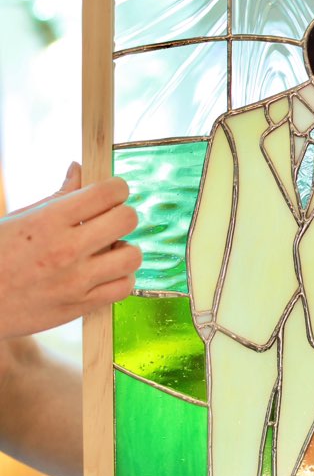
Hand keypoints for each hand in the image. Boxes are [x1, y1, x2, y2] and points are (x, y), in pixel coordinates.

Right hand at [0, 162, 141, 338]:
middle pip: (127, 219)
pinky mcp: (80, 306)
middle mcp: (66, 249)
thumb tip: (79, 169)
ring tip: (109, 249)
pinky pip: (124, 288)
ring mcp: (76, 281)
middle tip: (110, 220)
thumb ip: (57, 195)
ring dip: (125, 249)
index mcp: (49, 220)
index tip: (112, 193)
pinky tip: (107, 272)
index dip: (117, 188)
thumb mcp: (20, 218)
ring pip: (133, 256)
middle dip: (123, 214)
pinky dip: (122, 278)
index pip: (107, 192)